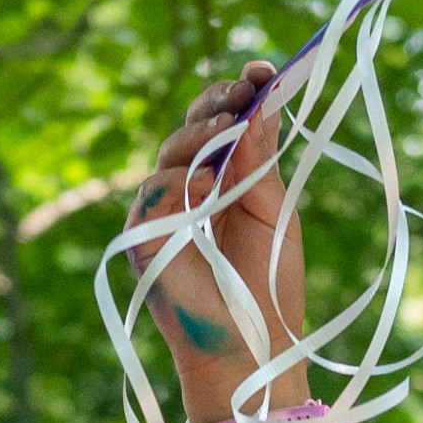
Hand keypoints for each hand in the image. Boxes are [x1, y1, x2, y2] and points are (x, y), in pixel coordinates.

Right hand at [128, 59, 306, 421]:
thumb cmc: (271, 289)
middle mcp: (192, 189)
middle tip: (244, 93)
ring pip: (171, 151)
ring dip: (201, 136)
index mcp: (228, 180)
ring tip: (229, 134)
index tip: (262, 71)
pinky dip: (178, 182)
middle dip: (219, 103)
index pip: (225, 124)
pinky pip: (152, 191)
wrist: (255, 351)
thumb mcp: (275, 213)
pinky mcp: (146, 238)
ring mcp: (166, 213)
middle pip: (194, 127)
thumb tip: (260, 104)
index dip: (239, 94)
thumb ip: (262, 162)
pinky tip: (205, 187)